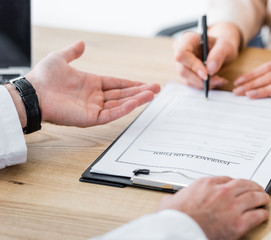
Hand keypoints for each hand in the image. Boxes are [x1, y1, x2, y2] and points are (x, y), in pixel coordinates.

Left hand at [26, 41, 159, 126]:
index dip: (131, 83)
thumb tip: (81, 44)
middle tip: (157, 88)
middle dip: (141, 91)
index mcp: (91, 83)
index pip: (117, 84)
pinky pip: (112, 113)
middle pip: (123, 93)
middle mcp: (95, 97)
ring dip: (137, 99)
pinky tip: (137, 102)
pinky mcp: (92, 118)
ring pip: (121, 103)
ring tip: (153, 94)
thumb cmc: (44, 77)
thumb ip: (73, 52)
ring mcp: (94, 108)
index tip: (145, 83)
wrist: (34, 93)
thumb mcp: (60, 58)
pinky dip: (125, 108)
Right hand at [158, 176, 269, 239]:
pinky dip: (262, 214)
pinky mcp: (238, 224)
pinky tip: (263, 214)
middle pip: (245, 184)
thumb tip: (171, 200)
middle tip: (258, 189)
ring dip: (261, 197)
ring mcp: (232, 207)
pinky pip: (256, 215)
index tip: (238, 186)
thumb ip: (177, 196)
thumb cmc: (175, 218)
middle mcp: (222, 192)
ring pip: (254, 197)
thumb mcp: (171, 200)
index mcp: (207, 184)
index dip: (235, 183)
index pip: (228, 179)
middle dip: (253, 186)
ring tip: (264, 199)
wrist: (178, 231)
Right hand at [174, 22, 240, 88]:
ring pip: (187, 80)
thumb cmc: (222, 45)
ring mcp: (182, 64)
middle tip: (218, 80)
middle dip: (201, 79)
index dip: (193, 66)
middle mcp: (181, 51)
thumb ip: (219, 54)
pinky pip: (192, 84)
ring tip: (220, 80)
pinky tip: (215, 81)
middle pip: (183, 70)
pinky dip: (204, 85)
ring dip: (204, 84)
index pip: (181, 54)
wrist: (221, 50)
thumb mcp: (226, 45)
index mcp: (188, 39)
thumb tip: (210, 70)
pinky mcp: (186, 74)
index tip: (207, 74)